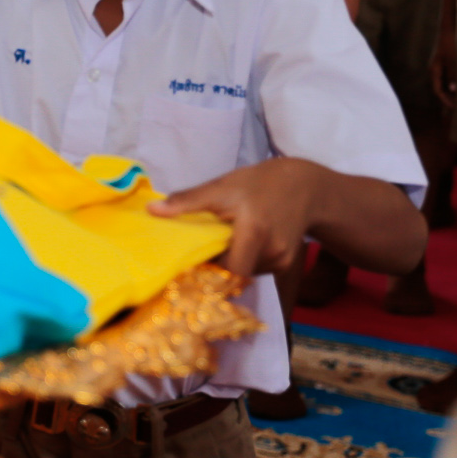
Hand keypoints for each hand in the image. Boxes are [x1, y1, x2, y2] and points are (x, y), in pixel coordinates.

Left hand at [148, 158, 324, 278]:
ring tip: (224, 241)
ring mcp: (282, 261)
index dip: (208, 272)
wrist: (304, 186)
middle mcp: (272, 252)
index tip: (190, 263)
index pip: (229, 270)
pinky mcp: (286, 265)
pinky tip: (241, 243)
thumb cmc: (257, 183)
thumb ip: (187, 201)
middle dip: (215, 266)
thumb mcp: (221, 187)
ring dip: (230, 262)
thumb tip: (151, 211)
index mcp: (254, 232)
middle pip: (234, 274)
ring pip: (245, 273)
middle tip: (200, 251)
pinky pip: (256, 270)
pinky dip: (244, 261)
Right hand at [431, 26, 456, 108]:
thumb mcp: (453, 60)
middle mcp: (436, 71)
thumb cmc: (450, 44)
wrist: (449, 30)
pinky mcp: (446, 63)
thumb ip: (453, 74)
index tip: (454, 108)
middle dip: (448, 99)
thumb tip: (453, 90)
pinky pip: (449, 77)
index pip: (438, 90)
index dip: (445, 100)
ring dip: (452, 92)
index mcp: (435, 71)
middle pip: (440, 88)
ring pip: (445, 84)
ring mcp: (440, 67)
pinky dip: (454, 84)